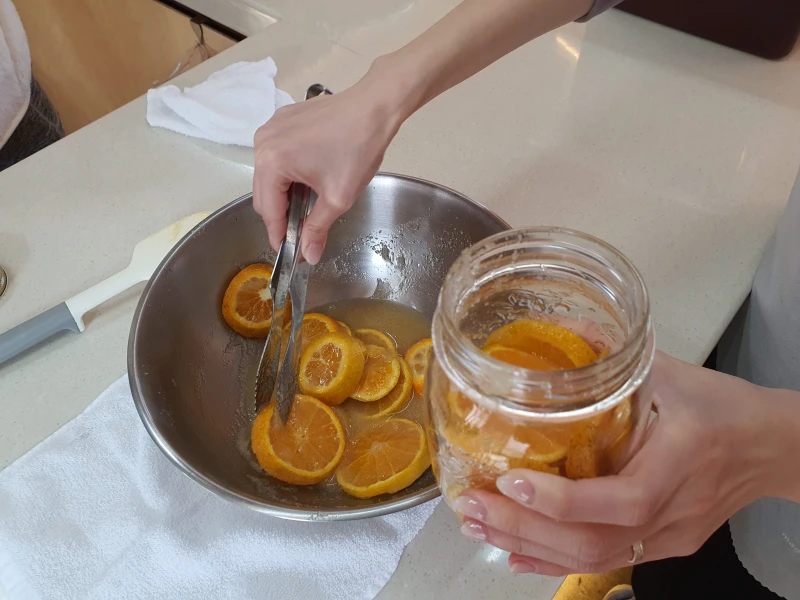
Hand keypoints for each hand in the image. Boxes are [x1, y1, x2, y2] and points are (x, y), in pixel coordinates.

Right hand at [252, 73, 402, 263]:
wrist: (374, 107)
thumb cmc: (358, 147)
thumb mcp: (338, 197)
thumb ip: (317, 228)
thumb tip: (308, 255)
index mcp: (271, 162)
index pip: (269, 211)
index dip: (280, 236)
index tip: (291, 253)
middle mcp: (262, 143)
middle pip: (264, 194)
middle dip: (282, 216)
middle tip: (304, 232)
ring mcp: (270, 128)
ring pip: (269, 176)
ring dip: (285, 194)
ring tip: (310, 205)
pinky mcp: (282, 120)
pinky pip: (276, 156)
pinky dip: (288, 172)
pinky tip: (310, 178)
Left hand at [453, 352, 789, 575]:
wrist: (772, 448)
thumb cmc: (720, 406)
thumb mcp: (671, 370)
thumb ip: (613, 351)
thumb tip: (555, 329)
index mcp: (682, 458)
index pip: (622, 497)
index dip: (562, 499)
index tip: (511, 481)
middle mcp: (675, 508)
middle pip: (595, 540)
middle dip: (524, 527)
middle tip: (471, 506)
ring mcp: (670, 535)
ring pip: (595, 558)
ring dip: (529, 545)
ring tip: (479, 526)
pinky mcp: (664, 545)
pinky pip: (605, 560)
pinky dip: (554, 559)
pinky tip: (516, 553)